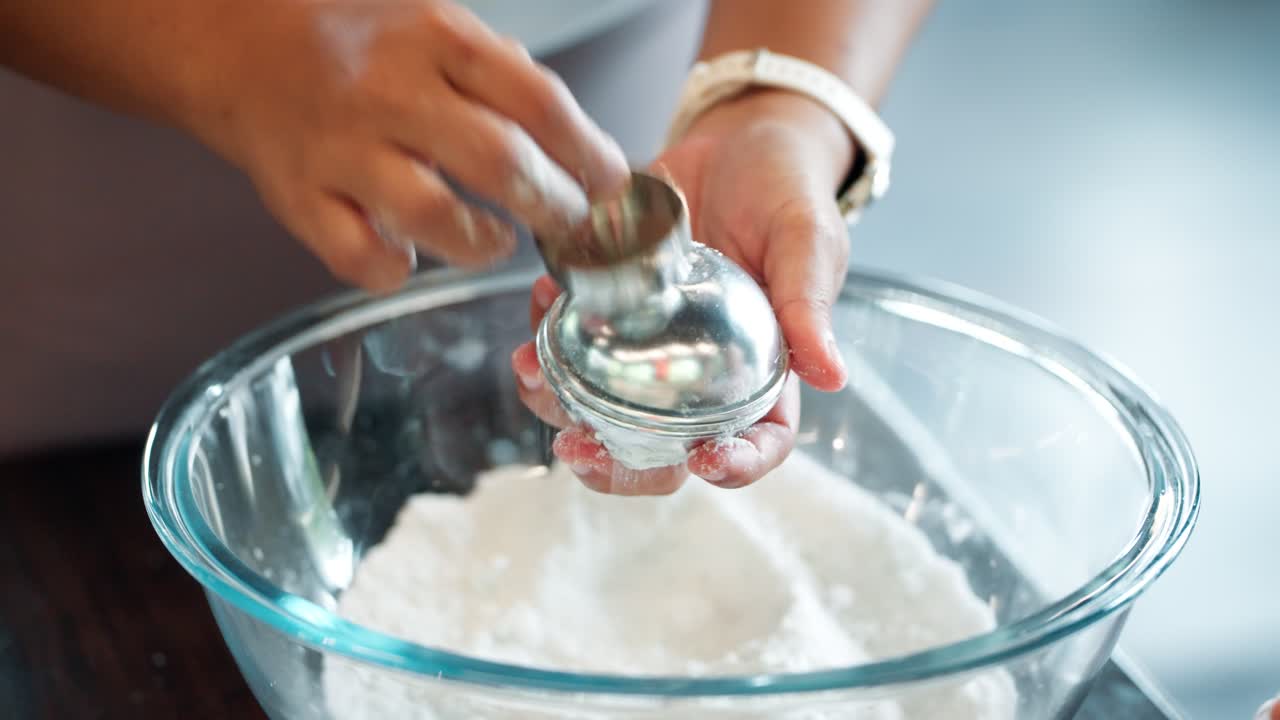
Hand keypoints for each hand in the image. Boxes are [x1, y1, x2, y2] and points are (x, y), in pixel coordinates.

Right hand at [184, 0, 628, 291]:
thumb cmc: (355, 42)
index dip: (588, 152)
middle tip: (569, 222)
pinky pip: (359, 257)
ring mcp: (341, 148)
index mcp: (436, 39)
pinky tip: (411, 257)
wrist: (237, 44)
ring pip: (432, 215)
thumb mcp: (434, 27)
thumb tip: (578, 146)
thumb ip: (501, 78)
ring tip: (495, 242)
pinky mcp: (298, 198)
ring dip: (482, 244)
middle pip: (499, 162)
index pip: (537, 102)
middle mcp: (389, 92)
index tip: (611, 183)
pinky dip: (396, 271)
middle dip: (554, 205)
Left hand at [512, 89, 854, 493]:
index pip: (759, 441)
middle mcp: (701, 374)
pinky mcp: (609, 310)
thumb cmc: (786, 190)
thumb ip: (808, 305)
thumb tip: (831, 376)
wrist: (738, 139)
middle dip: (617, 463)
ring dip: (559, 404)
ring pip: (600, 406)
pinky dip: (545, 333)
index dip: (735, 465)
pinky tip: (539, 303)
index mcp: (762, 372)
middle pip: (663, 449)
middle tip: (579, 448)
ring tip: (533, 371)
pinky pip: (569, 341)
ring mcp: (648, 348)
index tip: (705, 461)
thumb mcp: (808, 239)